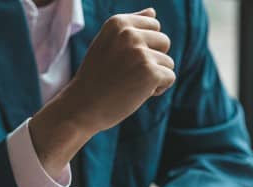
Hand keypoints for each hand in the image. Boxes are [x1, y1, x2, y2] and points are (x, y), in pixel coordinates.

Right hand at [29, 7, 175, 176]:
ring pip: (168, 62)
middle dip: (154, 60)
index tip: (125, 60)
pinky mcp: (150, 72)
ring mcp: (140, 53)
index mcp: (118, 23)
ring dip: (155, 77)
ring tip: (131, 85)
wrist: (82, 108)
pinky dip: (158, 89)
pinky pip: (170, 77)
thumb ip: (130, 28)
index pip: (153, 25)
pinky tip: (138, 94)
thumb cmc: (96, 79)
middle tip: (129, 75)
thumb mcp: (108, 45)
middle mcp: (130, 34)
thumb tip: (153, 12)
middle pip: (164, 42)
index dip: (145, 46)